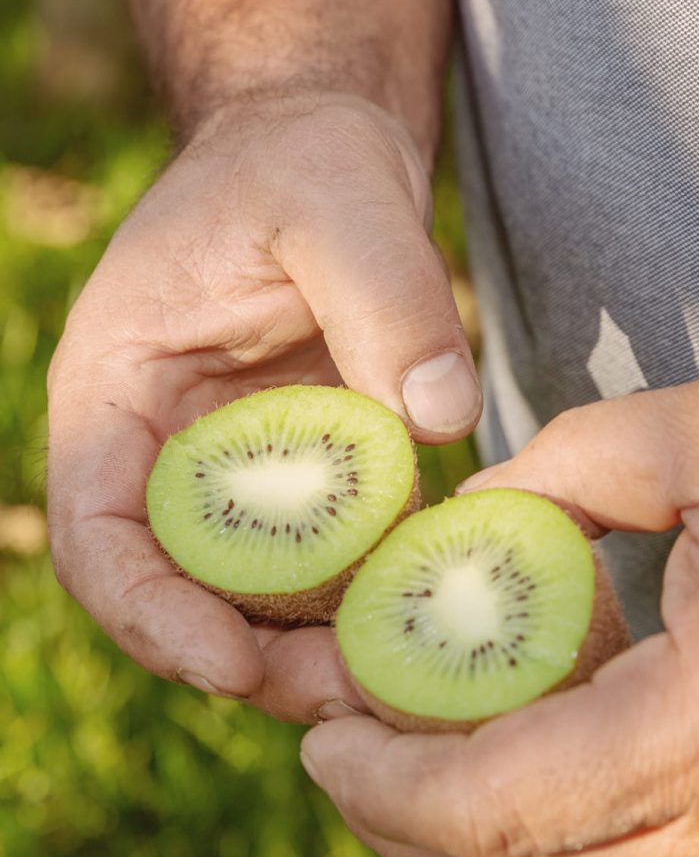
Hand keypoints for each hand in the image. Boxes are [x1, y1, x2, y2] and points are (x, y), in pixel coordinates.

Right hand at [47, 92, 480, 719]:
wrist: (328, 162)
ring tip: (406, 676)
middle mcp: (166, 452)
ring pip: (260, 597)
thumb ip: (387, 294)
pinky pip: (329, 563)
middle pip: (185, 593)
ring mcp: (240, 475)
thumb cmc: (301, 160)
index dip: (148, 614)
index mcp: (119, 393)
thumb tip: (443, 417)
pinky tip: (433, 615)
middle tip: (353, 696)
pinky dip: (369, 601)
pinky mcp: (309, 481)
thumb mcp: (338, 195)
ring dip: (321, 648)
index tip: (228, 666)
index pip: (97, 532)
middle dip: (257, 659)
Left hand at [301, 366, 698, 856]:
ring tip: (396, 749)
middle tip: (339, 745)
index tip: (327, 732)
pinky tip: (497, 746)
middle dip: (399, 819)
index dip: (388, 783)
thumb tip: (476, 520)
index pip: (503, 807)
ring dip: (456, 830)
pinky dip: (528, 823)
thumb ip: (571, 463)